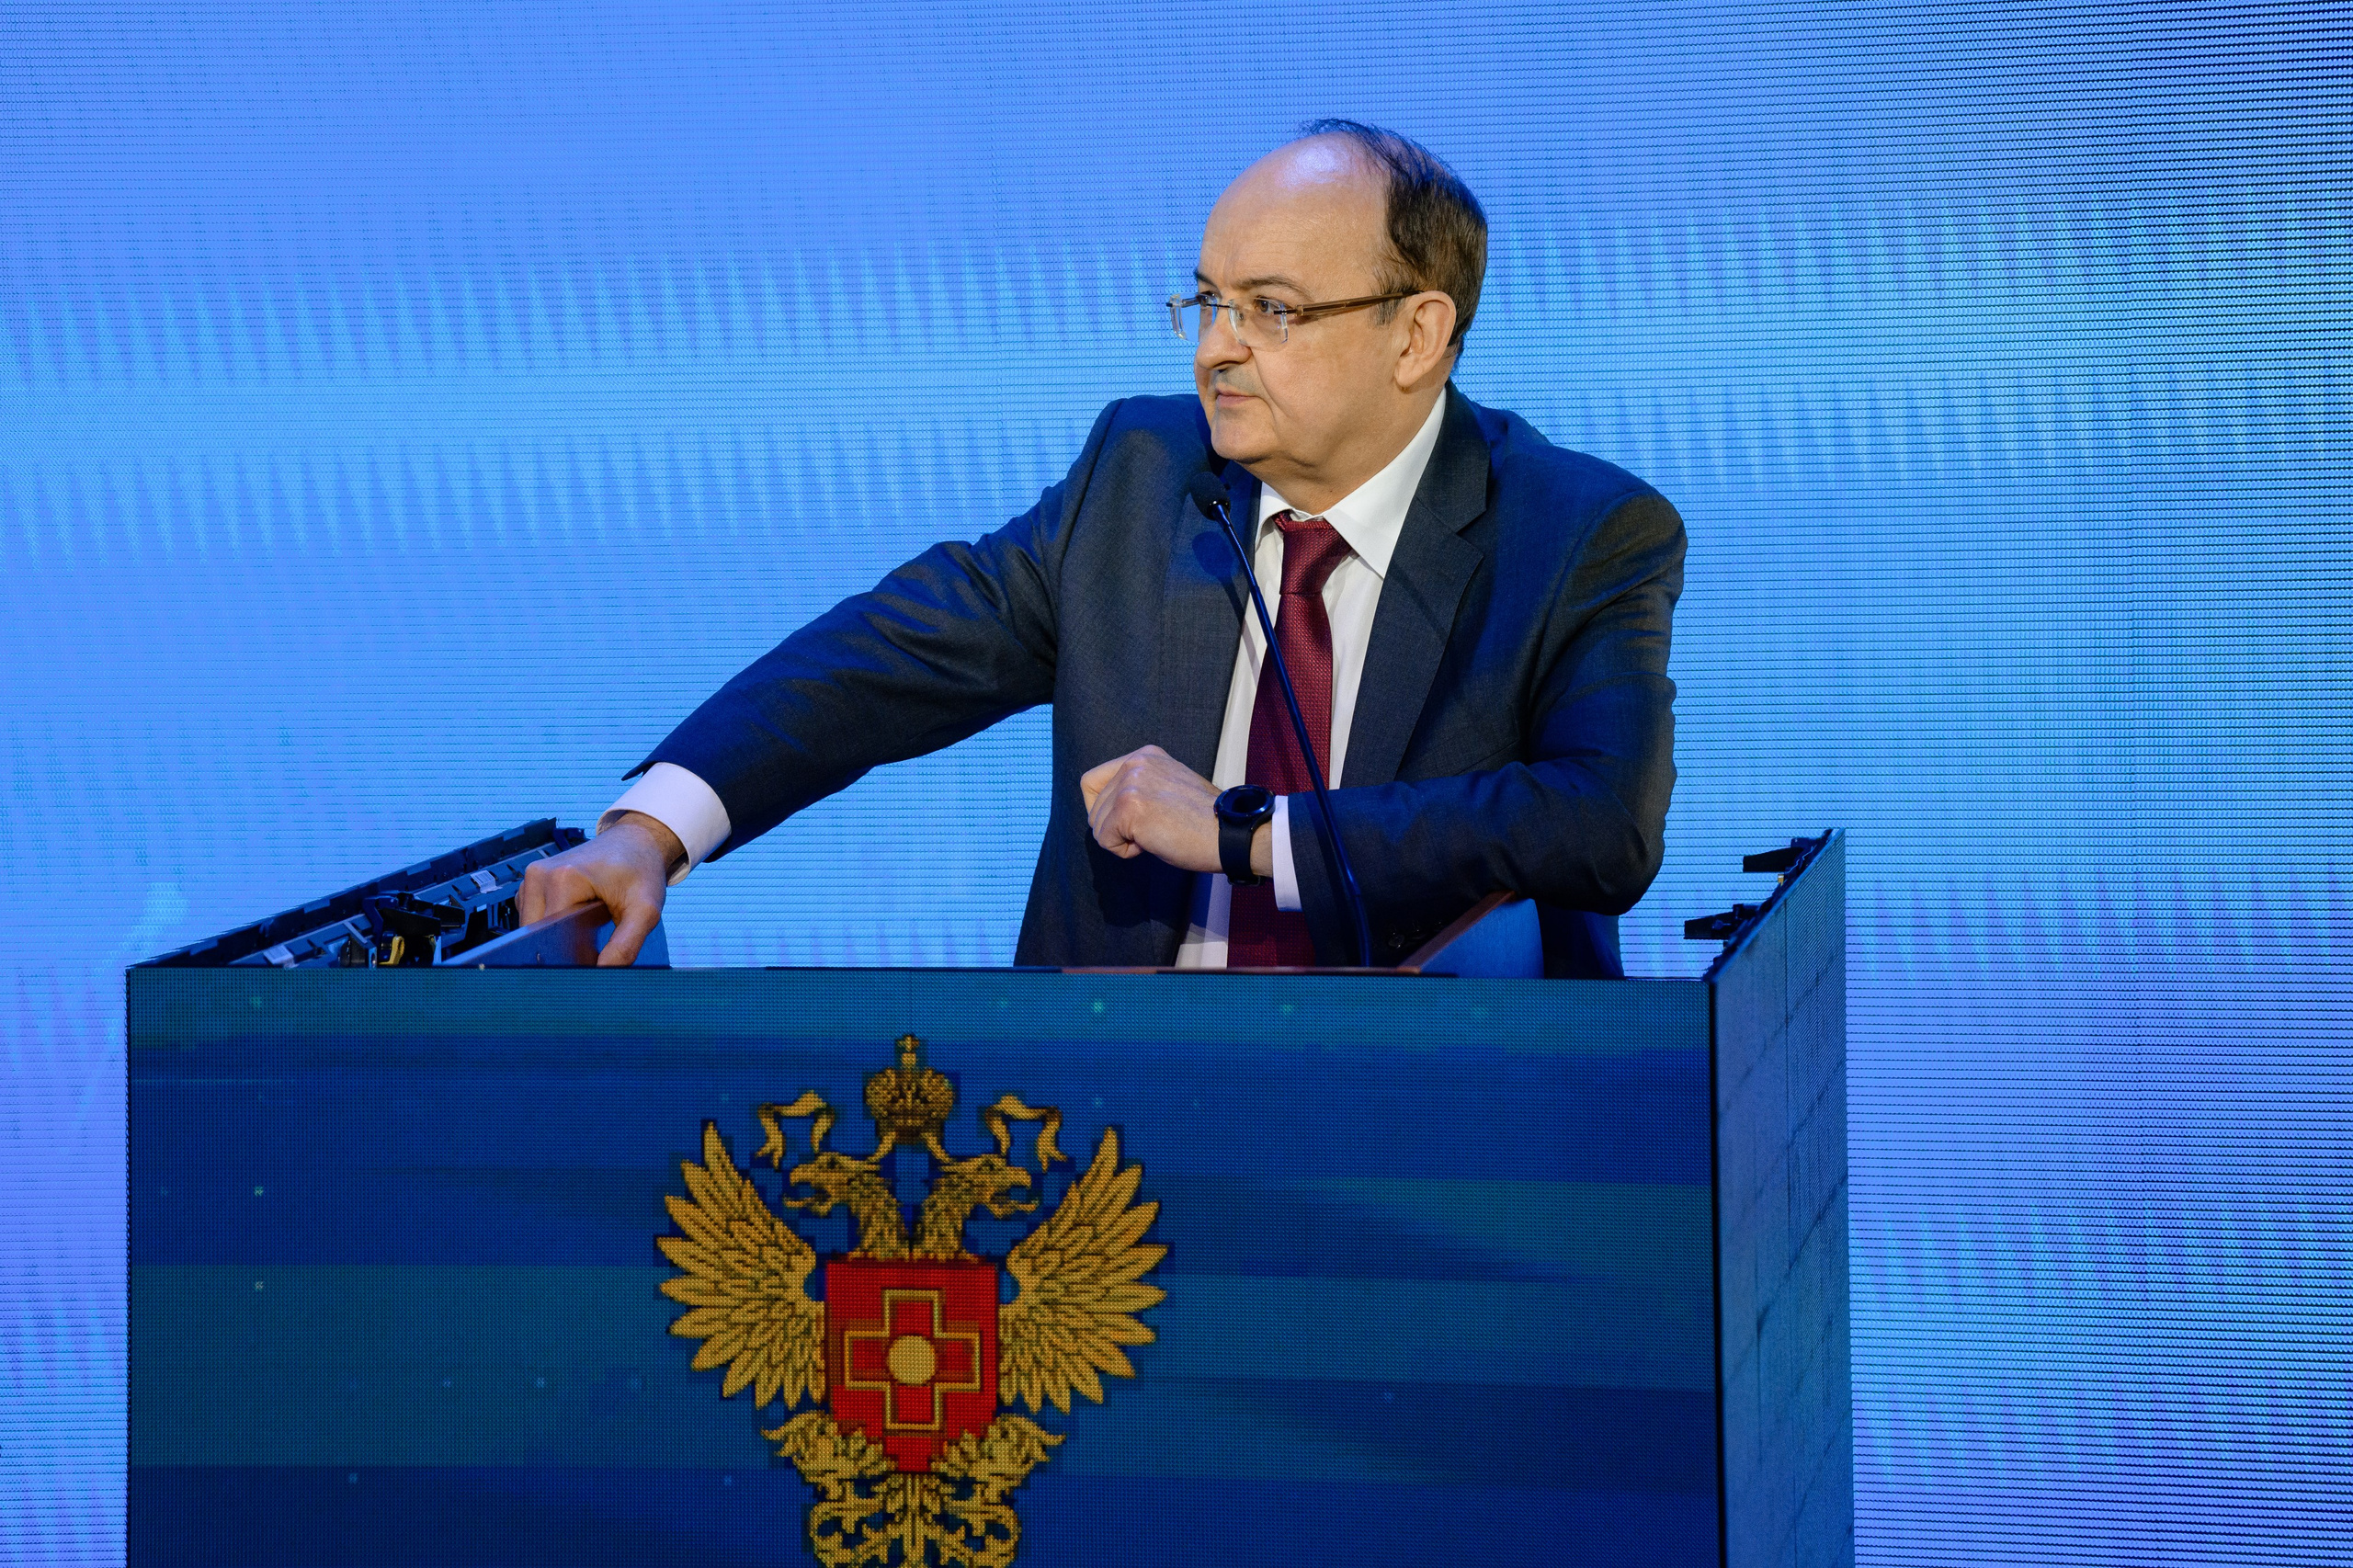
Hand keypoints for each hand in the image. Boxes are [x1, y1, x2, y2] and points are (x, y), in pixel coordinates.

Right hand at [517, 811, 681, 966]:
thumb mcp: (645, 910)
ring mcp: (531, 879)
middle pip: (536, 935)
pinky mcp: (532, 884)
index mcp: (562, 879)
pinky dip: (552, 927)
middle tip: (593, 947)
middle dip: (561, 949)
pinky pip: (533, 919)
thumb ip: (626, 944)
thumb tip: (601, 972)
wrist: (635, 843)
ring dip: (555, 938)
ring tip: (587, 929)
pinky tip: (576, 922)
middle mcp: (538, 876)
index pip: (550, 937)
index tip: (591, 964)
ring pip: (531, 930)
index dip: (568, 957)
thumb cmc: (641, 871)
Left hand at [1080, 745, 1271, 877]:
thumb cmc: (1206, 820)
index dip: (1104, 808)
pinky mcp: (1129, 808)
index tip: (1130, 820)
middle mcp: (1135, 763)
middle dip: (1117, 827)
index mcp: (1145, 756)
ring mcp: (1130, 784)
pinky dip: (1124, 851)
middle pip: (1094, 806)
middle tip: (1153, 830)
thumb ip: (1141, 787)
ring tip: (1156, 835)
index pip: (1094, 781)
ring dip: (1122, 839)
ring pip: (1098, 825)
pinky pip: (1105, 840)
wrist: (1229, 833)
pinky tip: (1152, 843)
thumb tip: (1111, 809)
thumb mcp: (1169, 786)